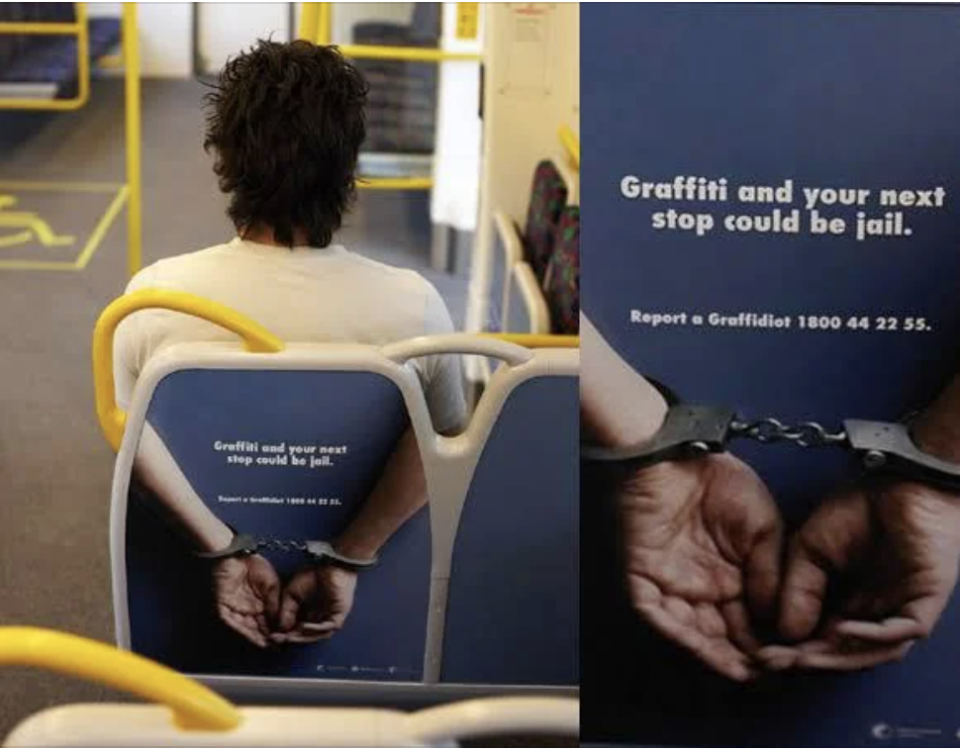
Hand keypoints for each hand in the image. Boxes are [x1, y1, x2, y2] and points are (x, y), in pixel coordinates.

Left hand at [211, 554, 280, 647]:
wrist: (237, 555)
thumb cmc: (254, 565)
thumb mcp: (272, 584)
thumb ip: (275, 602)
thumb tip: (281, 619)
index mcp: (260, 603)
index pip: (268, 621)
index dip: (275, 630)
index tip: (284, 637)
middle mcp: (248, 609)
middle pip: (257, 628)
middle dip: (267, 637)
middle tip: (277, 645)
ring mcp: (236, 610)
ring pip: (246, 629)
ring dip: (256, 638)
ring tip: (267, 645)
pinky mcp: (224, 608)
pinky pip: (234, 623)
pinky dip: (243, 631)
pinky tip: (253, 636)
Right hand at [271, 565, 357, 643]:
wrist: (330, 563)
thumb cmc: (314, 574)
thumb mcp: (292, 594)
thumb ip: (286, 610)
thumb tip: (281, 628)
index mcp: (310, 615)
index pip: (297, 631)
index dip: (284, 635)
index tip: (272, 636)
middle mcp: (320, 619)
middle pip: (305, 636)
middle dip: (291, 639)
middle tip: (278, 640)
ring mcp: (330, 619)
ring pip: (315, 635)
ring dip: (301, 637)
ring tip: (288, 637)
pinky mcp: (339, 615)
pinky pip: (327, 627)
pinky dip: (314, 629)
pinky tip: (302, 627)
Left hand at [619, 453, 782, 680]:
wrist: (680, 455)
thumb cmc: (722, 483)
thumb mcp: (765, 528)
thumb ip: (772, 572)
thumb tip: (782, 617)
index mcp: (734, 578)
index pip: (750, 623)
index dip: (767, 643)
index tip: (788, 660)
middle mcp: (703, 588)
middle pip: (721, 636)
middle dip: (742, 658)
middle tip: (765, 674)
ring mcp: (671, 584)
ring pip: (689, 632)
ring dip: (712, 655)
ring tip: (738, 671)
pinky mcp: (643, 577)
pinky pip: (656, 612)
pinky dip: (677, 632)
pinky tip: (701, 647)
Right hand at [759, 478, 959, 671]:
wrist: (899, 480)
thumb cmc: (860, 505)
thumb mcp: (808, 548)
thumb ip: (797, 587)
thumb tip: (785, 630)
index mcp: (849, 601)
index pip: (820, 636)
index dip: (792, 647)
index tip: (762, 651)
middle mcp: (875, 612)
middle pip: (843, 652)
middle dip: (809, 659)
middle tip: (777, 661)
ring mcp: (901, 610)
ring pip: (870, 651)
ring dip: (836, 657)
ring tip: (803, 656)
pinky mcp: (924, 603)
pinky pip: (899, 633)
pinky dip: (870, 637)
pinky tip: (840, 632)